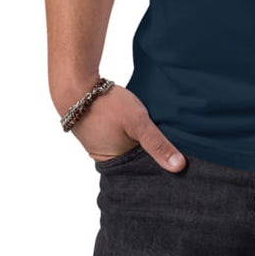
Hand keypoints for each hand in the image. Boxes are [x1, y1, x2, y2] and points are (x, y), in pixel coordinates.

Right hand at [70, 84, 185, 170]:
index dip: (158, 165)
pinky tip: (138, 123)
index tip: (177, 162)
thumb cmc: (105, 105)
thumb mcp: (138, 123)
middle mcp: (105, 156)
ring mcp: (99, 142)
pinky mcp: (98, 129)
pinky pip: (119, 134)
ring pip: (127, 145)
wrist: (75, 85)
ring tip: (157, 133)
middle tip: (171, 144)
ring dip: (139, 139)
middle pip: (135, 158)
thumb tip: (179, 167)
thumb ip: (158, 144)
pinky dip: (129, 130)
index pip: (142, 170)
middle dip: (150, 152)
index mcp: (113, 162)